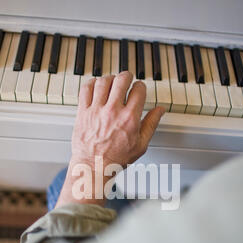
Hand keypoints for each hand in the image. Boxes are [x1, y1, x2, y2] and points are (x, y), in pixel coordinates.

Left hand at [56, 71, 164, 206]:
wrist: (93, 166)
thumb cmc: (116, 159)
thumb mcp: (141, 144)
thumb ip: (151, 124)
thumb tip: (160, 110)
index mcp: (129, 118)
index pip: (139, 90)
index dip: (141, 86)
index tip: (139, 89)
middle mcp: (113, 111)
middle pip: (121, 80)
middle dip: (127, 76)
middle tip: (127, 78)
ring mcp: (96, 110)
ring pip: (103, 81)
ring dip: (110, 79)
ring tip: (112, 82)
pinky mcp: (83, 112)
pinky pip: (86, 89)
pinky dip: (92, 83)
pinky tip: (96, 86)